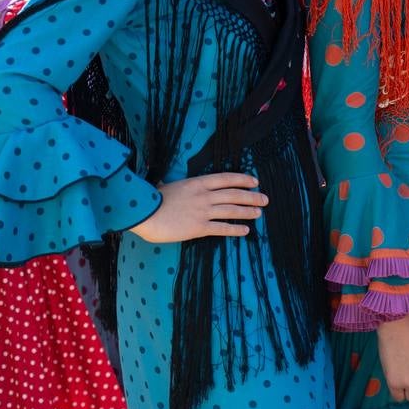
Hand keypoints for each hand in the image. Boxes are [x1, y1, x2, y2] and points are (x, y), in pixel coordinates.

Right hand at [129, 173, 266, 242]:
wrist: (143, 214)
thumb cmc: (151, 200)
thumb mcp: (165, 186)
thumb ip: (172, 185)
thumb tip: (162, 181)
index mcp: (198, 183)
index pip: (227, 179)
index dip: (243, 179)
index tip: (255, 181)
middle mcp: (204, 196)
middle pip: (234, 194)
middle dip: (252, 196)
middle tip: (265, 199)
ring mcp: (203, 211)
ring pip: (232, 210)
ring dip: (247, 212)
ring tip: (259, 213)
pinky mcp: (199, 227)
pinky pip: (222, 228)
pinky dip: (235, 229)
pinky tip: (245, 230)